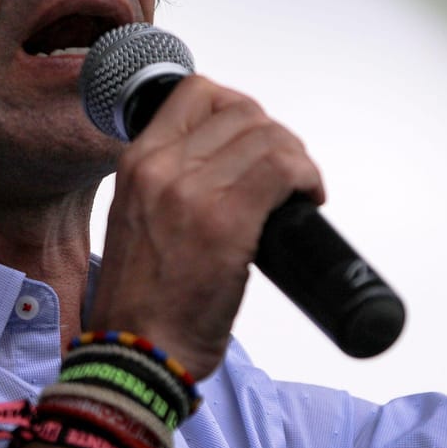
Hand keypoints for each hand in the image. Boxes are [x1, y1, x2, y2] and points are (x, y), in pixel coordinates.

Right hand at [86, 77, 324, 378]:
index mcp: (136, 163)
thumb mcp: (138, 219)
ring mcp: (193, 193)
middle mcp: (160, 168)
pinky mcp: (227, 223)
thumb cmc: (144, 303)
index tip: (256, 140)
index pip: (196, 93)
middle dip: (276, 137)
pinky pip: (283, 169)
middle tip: (287, 175)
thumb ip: (170, 184)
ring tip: (299, 190)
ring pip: (269, 136)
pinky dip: (307, 178)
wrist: (137, 354)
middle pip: (242, 111)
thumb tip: (229, 166)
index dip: (239, 108)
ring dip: (297, 159)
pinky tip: (309, 199)